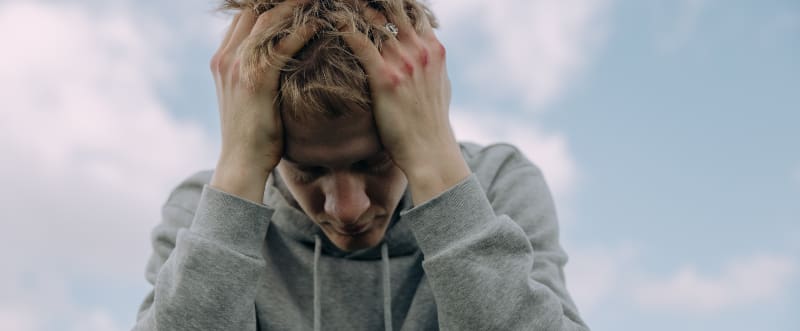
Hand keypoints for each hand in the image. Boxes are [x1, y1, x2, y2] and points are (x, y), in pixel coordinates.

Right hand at [209, 1, 314, 202]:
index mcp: (222, 59)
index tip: (293, 2)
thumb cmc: (252, 134)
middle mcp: (226, 58)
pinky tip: (318, 25)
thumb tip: (277, 63)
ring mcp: (238, 67)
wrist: (241, 163)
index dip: (266, 4)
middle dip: (280, 0)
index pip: (243, 17)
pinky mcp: (256, 80)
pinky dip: (301, 31)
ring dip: (293, 7)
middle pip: (253, 11)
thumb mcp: (247, 97)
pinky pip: (282, 45)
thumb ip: (254, 74)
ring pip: (267, 20)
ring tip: (316, 1)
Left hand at [341, 3, 469, 203]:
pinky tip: (330, 22)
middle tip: (349, 0)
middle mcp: (420, 49)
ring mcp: (403, 62)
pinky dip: (343, 27)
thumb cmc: (430, 123)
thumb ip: (430, 64)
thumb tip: (425, 53)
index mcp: (433, 49)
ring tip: (333, 5)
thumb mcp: (440, 86)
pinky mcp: (385, 77)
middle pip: (393, 7)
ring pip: (374, 18)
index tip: (373, 1)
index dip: (392, 2)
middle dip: (369, 1)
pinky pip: (359, 41)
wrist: (429, 151)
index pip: (412, 10)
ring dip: (353, 8)